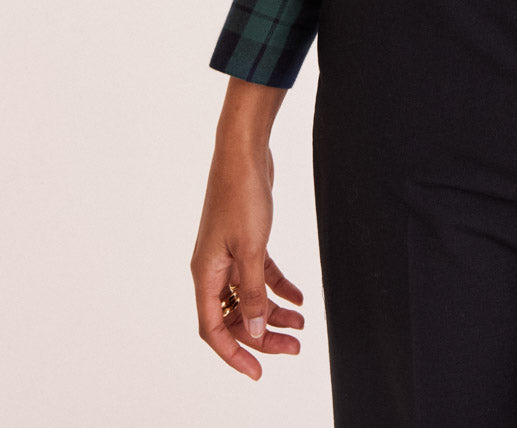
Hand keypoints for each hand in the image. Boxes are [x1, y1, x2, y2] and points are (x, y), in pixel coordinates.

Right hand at [191, 141, 304, 378]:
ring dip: (274, 313)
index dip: (235, 354)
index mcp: (205, 274)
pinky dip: (279, 287)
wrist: (244, 152)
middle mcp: (212, 269)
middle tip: (294, 348)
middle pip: (234, 317)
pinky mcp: (245, 240)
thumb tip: (256, 331)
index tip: (258, 372)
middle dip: (263, 335)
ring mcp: (228, 255)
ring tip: (301, 326)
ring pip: (249, 297)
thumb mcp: (251, 248)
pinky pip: (260, 274)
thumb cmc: (241, 195)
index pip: (213, 330)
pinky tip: (299, 297)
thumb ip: (253, 292)